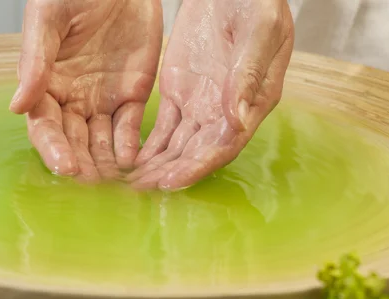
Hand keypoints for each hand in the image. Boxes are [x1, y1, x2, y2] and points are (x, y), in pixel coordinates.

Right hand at [10, 0, 162, 182]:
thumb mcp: (49, 19)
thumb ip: (35, 61)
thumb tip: (17, 107)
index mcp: (46, 84)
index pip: (45, 126)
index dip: (53, 148)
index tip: (65, 166)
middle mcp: (72, 99)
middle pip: (73, 140)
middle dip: (81, 163)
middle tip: (90, 183)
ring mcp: (103, 100)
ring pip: (101, 141)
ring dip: (104, 162)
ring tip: (112, 181)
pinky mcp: (132, 95)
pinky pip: (130, 128)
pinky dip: (130, 146)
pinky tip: (131, 161)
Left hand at [128, 0, 293, 189]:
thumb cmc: (256, 3)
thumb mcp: (260, 32)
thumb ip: (248, 75)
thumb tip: (235, 120)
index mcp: (252, 103)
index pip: (224, 146)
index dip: (198, 166)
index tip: (171, 181)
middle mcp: (224, 113)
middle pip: (195, 153)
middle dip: (169, 173)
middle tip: (140, 189)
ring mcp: (199, 105)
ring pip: (176, 145)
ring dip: (155, 166)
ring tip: (129, 183)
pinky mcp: (177, 93)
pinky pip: (162, 128)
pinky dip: (148, 146)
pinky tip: (131, 161)